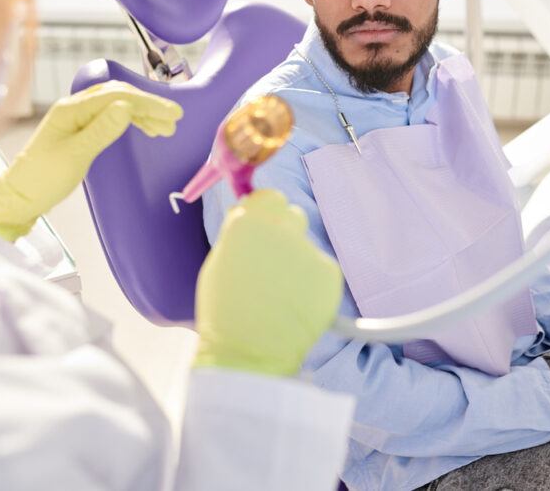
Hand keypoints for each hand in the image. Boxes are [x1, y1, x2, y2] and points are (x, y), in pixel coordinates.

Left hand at [0, 81, 181, 240]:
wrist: (18, 197)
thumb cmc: (42, 179)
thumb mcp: (75, 156)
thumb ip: (102, 130)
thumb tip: (127, 108)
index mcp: (72, 109)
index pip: (118, 97)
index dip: (148, 103)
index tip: (173, 114)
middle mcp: (74, 107)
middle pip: (119, 96)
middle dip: (149, 106)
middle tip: (174, 120)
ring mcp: (77, 118)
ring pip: (117, 105)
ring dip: (143, 114)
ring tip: (165, 128)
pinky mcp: (80, 130)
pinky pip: (111, 116)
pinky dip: (132, 120)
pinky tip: (144, 128)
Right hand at [193, 189, 343, 376]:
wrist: (250, 352)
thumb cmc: (226, 312)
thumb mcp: (219, 262)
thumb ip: (239, 233)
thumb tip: (250, 215)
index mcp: (247, 223)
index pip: (268, 197)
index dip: (267, 212)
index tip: (264, 225)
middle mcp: (280, 229)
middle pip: (293, 215)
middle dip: (286, 232)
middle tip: (275, 262)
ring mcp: (308, 250)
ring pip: (308, 247)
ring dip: (298, 262)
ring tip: (282, 293)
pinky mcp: (329, 273)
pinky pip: (322, 270)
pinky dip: (314, 284)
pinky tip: (297, 304)